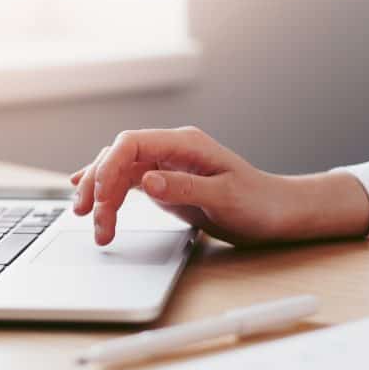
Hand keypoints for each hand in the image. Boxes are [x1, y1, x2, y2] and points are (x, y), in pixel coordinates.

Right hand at [69, 126, 368, 245]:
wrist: (278, 214)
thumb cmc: (259, 203)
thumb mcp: (225, 198)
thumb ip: (185, 187)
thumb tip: (146, 180)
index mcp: (185, 144)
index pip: (131, 143)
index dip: (107, 167)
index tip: (99, 198)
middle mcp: (171, 149)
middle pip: (118, 156)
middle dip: (98, 185)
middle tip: (92, 219)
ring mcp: (166, 165)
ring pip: (118, 170)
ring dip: (101, 195)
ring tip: (95, 226)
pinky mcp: (165, 182)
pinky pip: (127, 182)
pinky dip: (108, 192)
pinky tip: (90, 199)